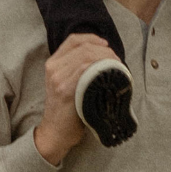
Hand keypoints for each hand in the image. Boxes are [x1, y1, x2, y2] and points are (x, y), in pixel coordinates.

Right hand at [34, 33, 120, 165]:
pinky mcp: (65, 90)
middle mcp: (53, 68)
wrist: (56, 133)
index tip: (107, 45)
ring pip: (86, 57)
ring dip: (106, 59)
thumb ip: (77, 69)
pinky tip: (111, 75)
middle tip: (117, 61)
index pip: (74, 40)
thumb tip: (104, 57)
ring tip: (117, 68)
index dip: (93, 39)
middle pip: (84, 47)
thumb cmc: (68, 110)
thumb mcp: (67, 84)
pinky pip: (85, 71)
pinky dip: (101, 69)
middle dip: (105, 50)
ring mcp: (58, 78)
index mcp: (53, 63)